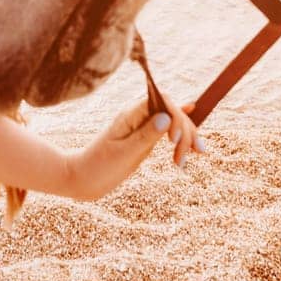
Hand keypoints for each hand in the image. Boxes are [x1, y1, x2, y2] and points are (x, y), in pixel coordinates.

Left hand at [63, 91, 204, 201]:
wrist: (83, 179)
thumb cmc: (98, 167)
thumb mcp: (123, 154)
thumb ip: (145, 136)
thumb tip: (167, 117)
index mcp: (130, 115)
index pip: (161, 101)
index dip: (175, 116)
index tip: (175, 140)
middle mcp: (138, 116)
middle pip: (171, 111)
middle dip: (186, 129)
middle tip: (190, 155)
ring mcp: (142, 127)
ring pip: (173, 122)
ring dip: (187, 136)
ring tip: (198, 154)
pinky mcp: (145, 139)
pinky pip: (167, 131)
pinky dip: (182, 136)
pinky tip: (193, 135)